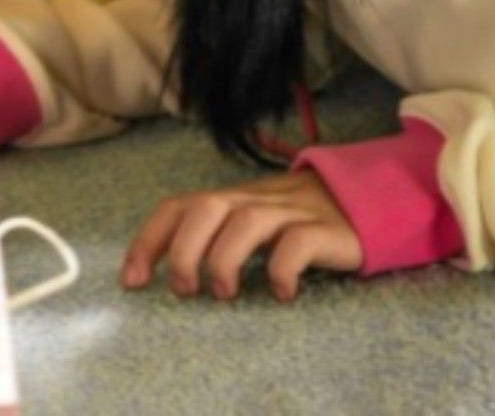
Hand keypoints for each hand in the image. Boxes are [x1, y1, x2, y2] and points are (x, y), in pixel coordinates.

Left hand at [122, 170, 361, 300]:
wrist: (362, 202)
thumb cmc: (290, 223)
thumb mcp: (244, 226)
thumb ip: (207, 239)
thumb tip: (159, 275)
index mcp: (227, 200)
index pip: (176, 208)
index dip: (148, 241)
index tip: (133, 281)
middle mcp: (253, 201)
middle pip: (206, 208)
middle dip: (184, 250)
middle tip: (186, 290)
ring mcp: (291, 213)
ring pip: (247, 220)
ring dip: (225, 259)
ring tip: (224, 294)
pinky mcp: (326, 231)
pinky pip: (299, 242)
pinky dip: (283, 269)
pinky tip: (281, 294)